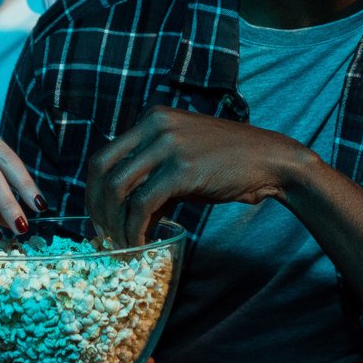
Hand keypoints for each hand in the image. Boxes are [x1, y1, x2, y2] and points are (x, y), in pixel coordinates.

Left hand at [85, 106, 310, 246]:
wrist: (269, 160)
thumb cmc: (226, 164)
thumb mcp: (181, 162)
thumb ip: (150, 179)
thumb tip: (121, 216)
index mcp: (151, 118)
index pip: (104, 156)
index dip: (93, 192)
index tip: (98, 218)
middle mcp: (154, 125)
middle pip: (101, 169)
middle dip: (95, 207)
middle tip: (102, 235)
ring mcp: (167, 144)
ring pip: (117, 188)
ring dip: (114, 223)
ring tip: (123, 244)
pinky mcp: (182, 169)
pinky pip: (143, 204)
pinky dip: (135, 229)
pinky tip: (141, 243)